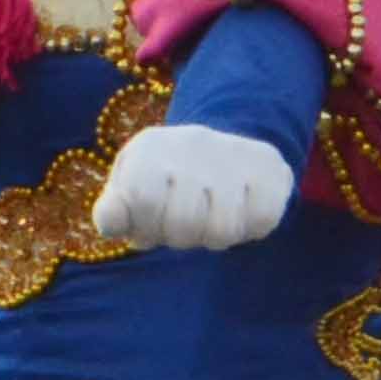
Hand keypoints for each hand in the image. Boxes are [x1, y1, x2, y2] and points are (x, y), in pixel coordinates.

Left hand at [90, 121, 292, 250]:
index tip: (151, 223)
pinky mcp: (269, 166)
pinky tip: (240, 211)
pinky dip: (250, 228)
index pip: (144, 200)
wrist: (221, 152)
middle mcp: (191, 142)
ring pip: (223, 229)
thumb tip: (110, 224)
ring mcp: (233, 152)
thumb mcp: (129, 191)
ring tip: (210, 219)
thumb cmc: (164, 185)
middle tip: (184, 224)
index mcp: (150, 148)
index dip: (148, 227)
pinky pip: (262, 221)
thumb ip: (113, 211)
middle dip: (181, 238)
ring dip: (215, 238)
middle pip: (184, 223)